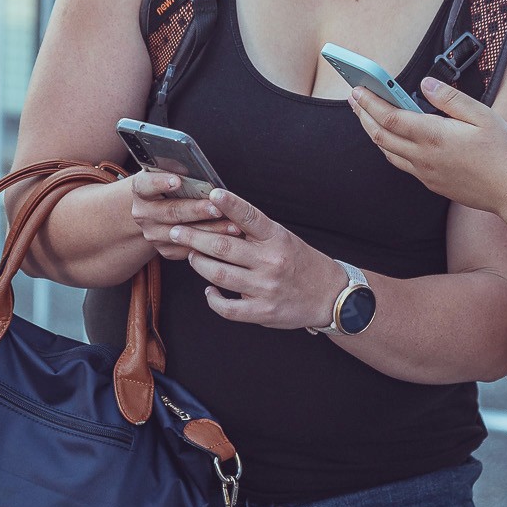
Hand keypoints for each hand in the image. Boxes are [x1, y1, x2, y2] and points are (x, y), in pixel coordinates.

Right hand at [128, 170, 238, 261]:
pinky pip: (190, 249)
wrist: (158, 212)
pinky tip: (228, 238)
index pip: (146, 185)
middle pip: (170, 212)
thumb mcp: (169, 173)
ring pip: (184, 234)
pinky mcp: (166, 250)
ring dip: (211, 230)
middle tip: (217, 208)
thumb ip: (178, 170)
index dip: (160, 182)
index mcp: (141, 189)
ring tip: (232, 225)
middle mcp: (143, 213)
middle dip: (197, 210)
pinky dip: (211, 244)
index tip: (177, 181)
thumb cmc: (171, 187)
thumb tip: (198, 169)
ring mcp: (153, 234)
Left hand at [169, 189, 349, 330]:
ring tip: (190, 255)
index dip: (230, 204)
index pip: (250, 217)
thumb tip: (221, 216)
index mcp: (277, 238)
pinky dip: (212, 298)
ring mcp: (266, 288)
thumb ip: (255, 232)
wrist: (330, 296)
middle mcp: (271, 261)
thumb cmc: (302, 263)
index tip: (211, 194)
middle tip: (176, 230)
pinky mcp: (262, 311)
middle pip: (223, 246)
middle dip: (194, 237)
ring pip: (219, 274)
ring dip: (198, 263)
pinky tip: (208, 290)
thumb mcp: (284, 239)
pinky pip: (227, 308)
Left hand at [349, 78, 506, 216]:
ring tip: (365, 115)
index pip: (390, 117)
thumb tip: (425, 84)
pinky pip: (400, 163)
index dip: (370, 102)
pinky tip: (389, 138)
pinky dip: (387, 147)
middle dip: (363, 114)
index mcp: (434, 136)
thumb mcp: (482, 115)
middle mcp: (423, 157)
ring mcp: (425, 173)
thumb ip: (450, 98)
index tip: (358, 88)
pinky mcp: (430, 183)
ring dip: (372, 131)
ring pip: (387, 152)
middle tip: (354, 98)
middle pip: (380, 135)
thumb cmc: (502, 151)